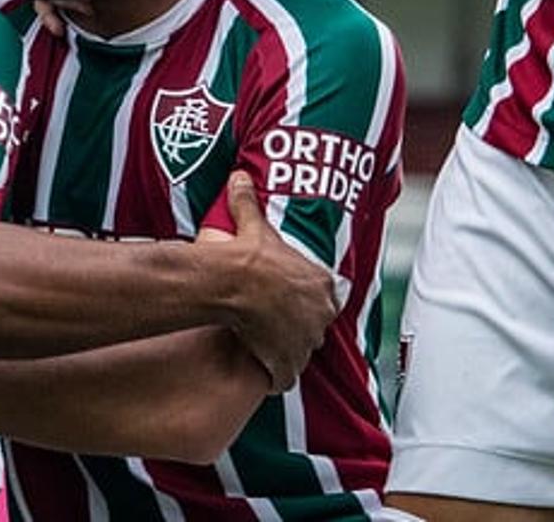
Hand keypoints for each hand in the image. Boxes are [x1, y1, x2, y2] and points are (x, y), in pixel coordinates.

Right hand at [199, 171, 337, 390]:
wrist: (231, 282)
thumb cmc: (248, 254)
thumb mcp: (253, 223)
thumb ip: (248, 201)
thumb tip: (239, 176)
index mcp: (322, 286)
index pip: (323, 296)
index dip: (302, 297)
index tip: (285, 296)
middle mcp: (321, 316)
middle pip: (312, 325)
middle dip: (297, 324)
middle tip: (271, 318)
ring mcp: (306, 343)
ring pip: (300, 350)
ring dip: (286, 348)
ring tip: (262, 341)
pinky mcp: (287, 365)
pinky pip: (284, 376)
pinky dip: (275, 374)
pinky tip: (260, 365)